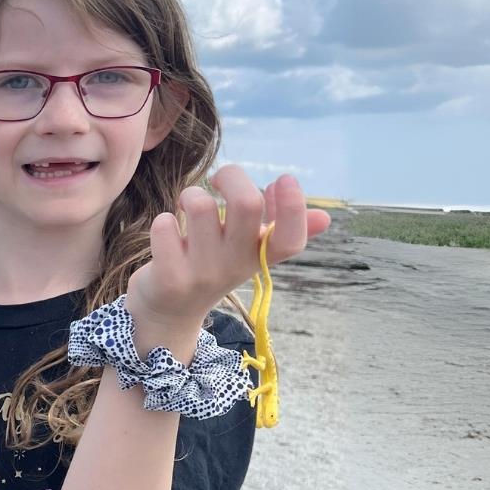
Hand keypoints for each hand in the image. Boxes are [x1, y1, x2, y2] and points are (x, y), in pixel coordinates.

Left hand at [126, 166, 331, 333]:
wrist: (170, 314)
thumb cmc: (213, 267)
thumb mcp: (249, 253)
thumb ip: (280, 231)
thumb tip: (325, 217)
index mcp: (259, 256)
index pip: (290, 239)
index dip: (293, 207)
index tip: (282, 179)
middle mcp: (236, 266)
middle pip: (247, 204)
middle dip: (232, 176)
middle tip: (218, 180)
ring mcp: (203, 274)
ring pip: (200, 206)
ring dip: (190, 195)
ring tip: (188, 206)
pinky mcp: (170, 278)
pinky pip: (164, 227)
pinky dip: (164, 221)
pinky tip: (167, 232)